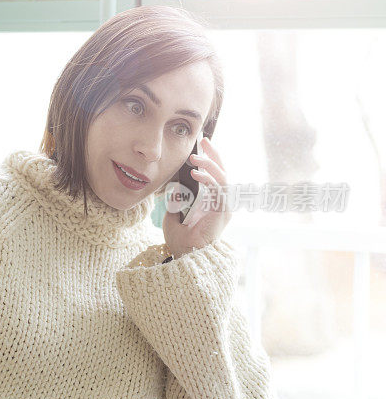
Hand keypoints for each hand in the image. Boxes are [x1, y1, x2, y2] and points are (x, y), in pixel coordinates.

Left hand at [163, 136, 231, 258]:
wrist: (186, 257)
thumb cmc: (181, 241)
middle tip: (205, 141)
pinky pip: (220, 189)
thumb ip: (176, 202)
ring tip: (195, 158)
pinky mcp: (223, 212)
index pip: (216, 176)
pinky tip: (196, 174)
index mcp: (213, 202)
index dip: (211, 160)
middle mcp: (222, 203)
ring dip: (210, 165)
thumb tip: (175, 188)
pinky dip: (209, 179)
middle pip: (223, 172)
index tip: (203, 145)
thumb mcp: (173, 217)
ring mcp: (224, 207)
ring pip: (223, 178)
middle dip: (215, 155)